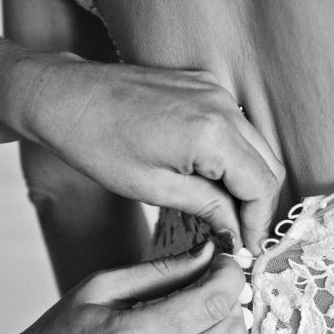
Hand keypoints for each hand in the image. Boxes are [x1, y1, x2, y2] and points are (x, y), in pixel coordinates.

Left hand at [16, 55, 284, 253]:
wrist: (64, 96)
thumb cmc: (97, 144)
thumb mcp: (153, 188)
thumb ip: (206, 207)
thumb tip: (235, 232)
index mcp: (212, 133)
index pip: (262, 185)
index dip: (257, 223)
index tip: (244, 248)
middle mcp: (222, 106)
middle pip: (269, 165)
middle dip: (257, 204)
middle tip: (236, 235)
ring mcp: (214, 90)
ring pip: (256, 145)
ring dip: (246, 179)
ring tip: (221, 211)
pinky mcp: (203, 85)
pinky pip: (235, 126)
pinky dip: (232, 155)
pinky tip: (208, 177)